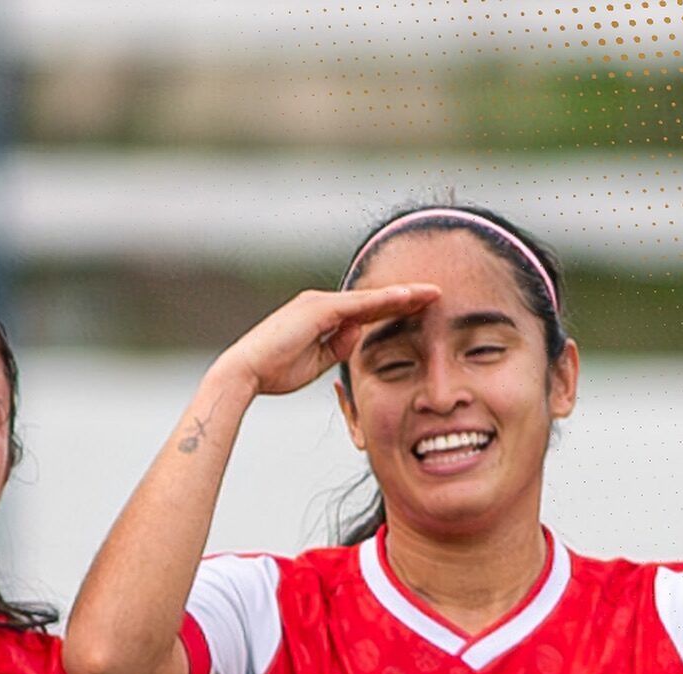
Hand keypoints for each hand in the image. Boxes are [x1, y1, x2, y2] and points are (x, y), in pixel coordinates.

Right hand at [213, 284, 439, 396]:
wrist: (246, 372)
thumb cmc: (274, 372)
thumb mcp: (315, 363)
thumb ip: (336, 348)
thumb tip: (356, 337)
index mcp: (321, 318)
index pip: (366, 312)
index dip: (394, 309)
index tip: (421, 309)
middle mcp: (322, 304)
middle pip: (372, 300)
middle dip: (405, 297)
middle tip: (436, 294)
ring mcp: (320, 304)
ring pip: (370, 298)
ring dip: (402, 294)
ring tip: (432, 293)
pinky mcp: (319, 309)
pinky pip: (359, 304)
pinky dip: (385, 299)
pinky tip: (408, 296)